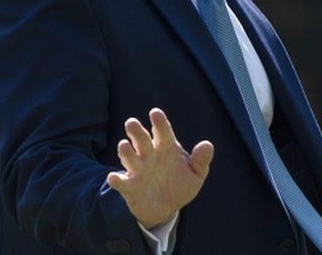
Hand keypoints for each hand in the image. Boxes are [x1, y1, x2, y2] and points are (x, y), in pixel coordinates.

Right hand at [106, 108, 214, 228]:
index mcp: (165, 147)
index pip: (162, 132)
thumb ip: (201, 160)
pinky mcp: (129, 187)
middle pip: (141, 140)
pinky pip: (121, 182)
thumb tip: (207, 145)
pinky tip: (114, 178)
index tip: (155, 113)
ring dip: (126, 151)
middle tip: (131, 123)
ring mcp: (138, 170)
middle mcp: (149, 155)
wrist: (167, 208)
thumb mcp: (195, 174)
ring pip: (129, 157)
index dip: (159, 122)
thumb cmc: (180, 184)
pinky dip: (116, 179)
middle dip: (136, 132)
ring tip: (124, 146)